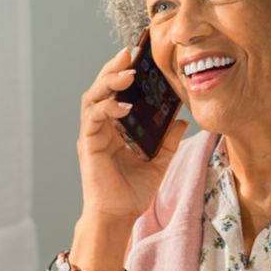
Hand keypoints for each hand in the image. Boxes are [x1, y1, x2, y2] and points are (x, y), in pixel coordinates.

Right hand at [77, 44, 188, 222]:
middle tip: (130, 52)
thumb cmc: (133, 193)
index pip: (116, 91)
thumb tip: (181, 119)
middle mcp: (100, 126)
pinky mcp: (89, 144)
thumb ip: (168, 140)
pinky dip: (108, 108)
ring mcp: (92, 134)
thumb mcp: (160, 162)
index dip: (125, 72)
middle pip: (102, 87)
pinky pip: (94, 118)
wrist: (119, 218)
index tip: (139, 55)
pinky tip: (124, 106)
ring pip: (93, 96)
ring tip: (127, 72)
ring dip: (108, 81)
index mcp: (114, 127)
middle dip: (114, 67)